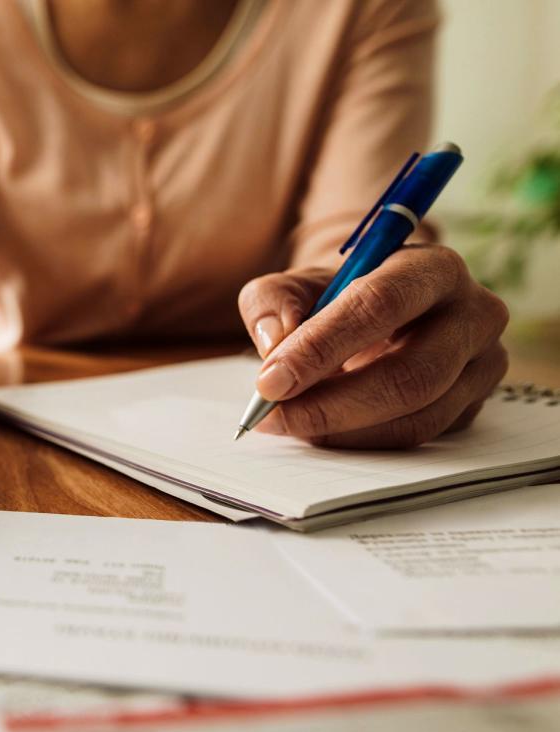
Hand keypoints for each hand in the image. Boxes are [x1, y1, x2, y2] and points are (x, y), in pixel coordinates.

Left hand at [237, 244, 508, 448]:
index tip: (270, 381)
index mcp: (432, 268)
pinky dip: (361, 442)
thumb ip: (271, 303)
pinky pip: (417, 437)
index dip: (321, 346)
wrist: (379, 313)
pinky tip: (322, 432)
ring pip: (417, 417)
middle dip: (330, 404)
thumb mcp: (294, 285)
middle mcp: (473, 314)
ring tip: (289, 424)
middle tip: (273, 416)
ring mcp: (482, 365)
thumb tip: (275, 343)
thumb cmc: (337, 297)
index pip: (380, 305)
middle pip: (409, 374)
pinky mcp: (473, 405)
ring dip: (343, 431)